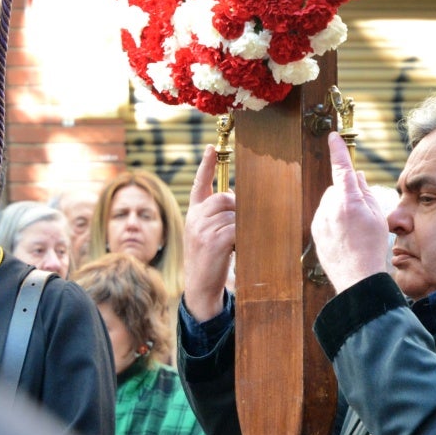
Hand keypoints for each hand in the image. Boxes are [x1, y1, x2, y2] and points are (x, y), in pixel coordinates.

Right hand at [183, 145, 234, 320]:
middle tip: (239, 225)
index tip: (210, 148)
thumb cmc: (209, 259)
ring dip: (241, 226)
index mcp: (193, 213)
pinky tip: (238, 247)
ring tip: (234, 243)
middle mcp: (195, 218)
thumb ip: (216, 216)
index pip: (200, 184)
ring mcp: (202, 230)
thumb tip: (238, 201)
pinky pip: (237, 228)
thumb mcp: (206, 233)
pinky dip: (243, 236)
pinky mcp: (214, 242)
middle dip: (237, 209)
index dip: (205, 166)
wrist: (199, 286)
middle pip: (224, 198)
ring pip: (233, 214)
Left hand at [310, 133, 388, 292]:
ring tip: (354, 230)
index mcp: (348, 201)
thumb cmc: (371, 247)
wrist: (356, 277)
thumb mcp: (377, 217)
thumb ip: (366, 192)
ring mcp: (319, 219)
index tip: (333, 137)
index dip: (338, 151)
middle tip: (362, 215)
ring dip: (340, 208)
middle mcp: (329, 207)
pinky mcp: (315, 230)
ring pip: (330, 202)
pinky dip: (334, 221)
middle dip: (348, 194)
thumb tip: (357, 176)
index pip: (342, 169)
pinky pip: (325, 216)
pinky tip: (345, 237)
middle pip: (338, 188)